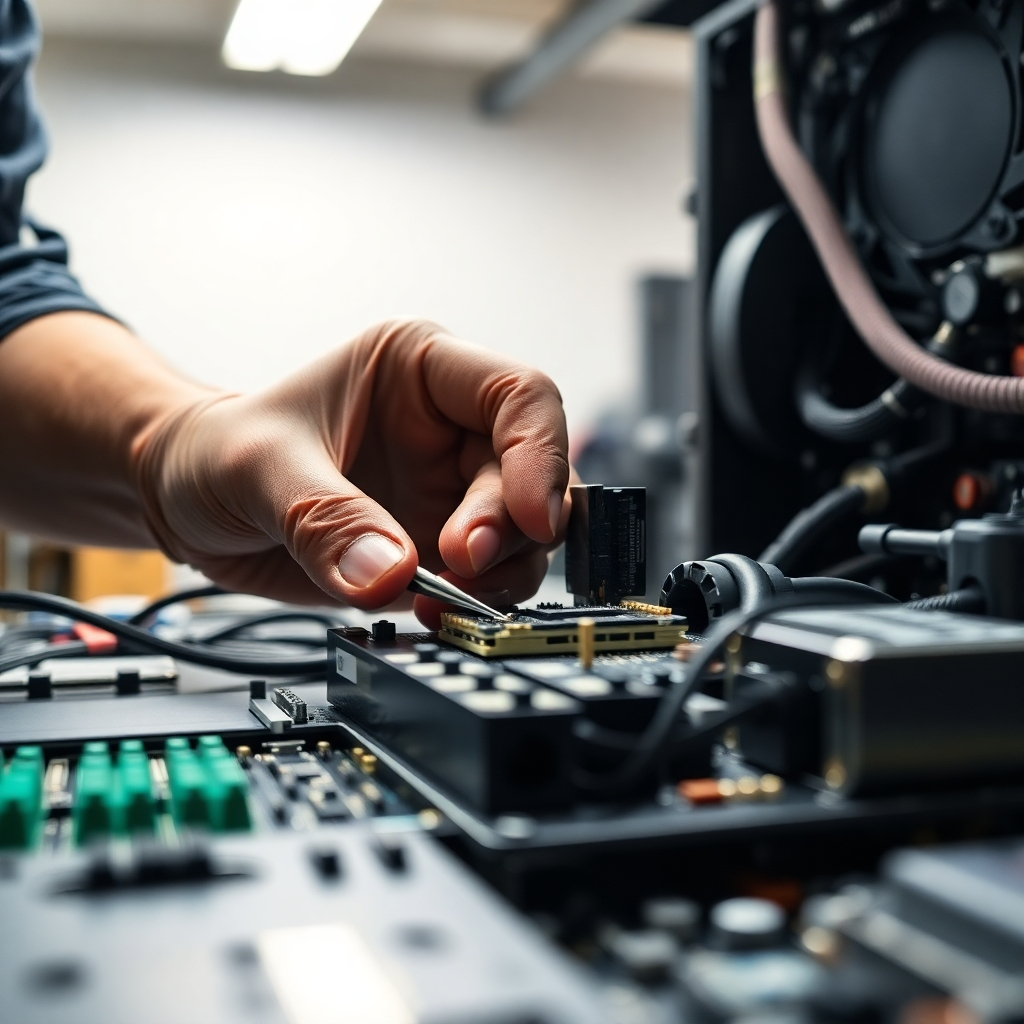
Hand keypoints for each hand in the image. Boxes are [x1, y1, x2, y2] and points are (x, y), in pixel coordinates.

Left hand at [131, 319, 570, 625]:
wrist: (189, 502)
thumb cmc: (218, 450)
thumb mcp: (256, 468)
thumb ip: (323, 518)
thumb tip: (389, 574)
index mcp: (421, 370)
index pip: (520, 394)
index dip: (538, 455)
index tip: (527, 518)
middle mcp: (450, 429)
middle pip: (531, 474)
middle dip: (507, 529)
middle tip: (459, 567)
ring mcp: (449, 492)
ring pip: (523, 534)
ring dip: (501, 574)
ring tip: (443, 598)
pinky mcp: (436, 547)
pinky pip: (486, 579)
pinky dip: (475, 602)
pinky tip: (433, 611)